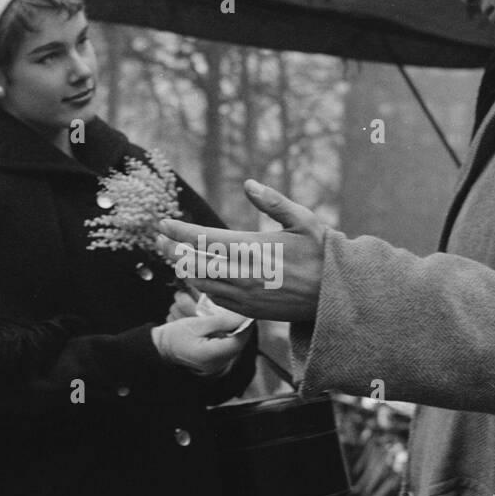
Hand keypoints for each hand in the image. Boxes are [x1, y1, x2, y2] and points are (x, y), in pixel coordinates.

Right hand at [151, 311, 250, 376]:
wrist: (163, 347)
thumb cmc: (175, 335)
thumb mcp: (197, 324)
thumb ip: (220, 321)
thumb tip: (241, 316)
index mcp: (210, 355)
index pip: (237, 341)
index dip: (245, 327)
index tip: (247, 313)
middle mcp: (215, 364)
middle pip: (238, 345)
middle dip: (242, 328)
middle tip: (243, 313)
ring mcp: (216, 365)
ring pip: (234, 347)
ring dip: (237, 332)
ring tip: (235, 319)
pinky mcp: (215, 362)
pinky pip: (228, 349)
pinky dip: (229, 337)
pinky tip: (227, 328)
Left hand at [155, 179, 325, 322]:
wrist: (336, 296)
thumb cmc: (321, 253)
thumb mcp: (303, 221)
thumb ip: (273, 202)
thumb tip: (248, 185)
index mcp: (252, 249)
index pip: (204, 239)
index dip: (180, 232)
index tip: (163, 224)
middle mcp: (243, 274)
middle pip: (195, 263)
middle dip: (173, 250)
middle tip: (158, 239)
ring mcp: (244, 296)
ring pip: (202, 283)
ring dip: (184, 269)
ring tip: (173, 257)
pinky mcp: (249, 311)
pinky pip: (216, 298)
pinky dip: (202, 286)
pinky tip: (198, 277)